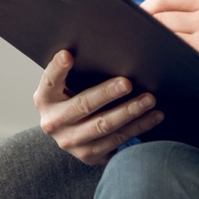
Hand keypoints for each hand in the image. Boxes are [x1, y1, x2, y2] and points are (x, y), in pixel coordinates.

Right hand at [33, 50, 163, 165]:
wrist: (68, 132)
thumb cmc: (72, 96)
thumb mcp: (65, 84)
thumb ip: (76, 69)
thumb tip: (103, 43)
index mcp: (44, 98)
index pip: (50, 80)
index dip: (58, 68)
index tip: (68, 54)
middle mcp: (53, 122)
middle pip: (83, 105)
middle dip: (107, 93)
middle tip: (127, 82)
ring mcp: (71, 142)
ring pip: (104, 126)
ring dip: (130, 112)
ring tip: (149, 99)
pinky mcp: (89, 155)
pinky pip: (117, 141)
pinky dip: (138, 128)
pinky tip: (153, 116)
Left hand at [142, 0, 198, 97]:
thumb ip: (186, 13)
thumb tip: (142, 13)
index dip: (144, 7)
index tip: (135, 20)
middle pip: (161, 17)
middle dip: (143, 29)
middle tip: (134, 40)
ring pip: (164, 35)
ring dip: (149, 45)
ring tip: (144, 52)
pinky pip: (172, 57)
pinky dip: (160, 60)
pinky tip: (157, 65)